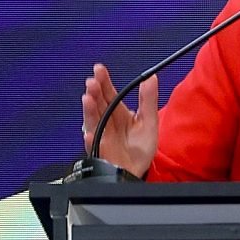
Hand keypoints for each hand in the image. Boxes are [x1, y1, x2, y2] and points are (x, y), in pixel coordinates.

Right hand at [81, 63, 158, 177]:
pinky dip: (91, 139)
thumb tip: (151, 77)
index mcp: (119, 113)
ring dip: (89, 110)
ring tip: (87, 99)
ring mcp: (102, 136)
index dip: (104, 81)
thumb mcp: (149, 120)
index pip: (109, 94)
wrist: (137, 170)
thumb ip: (148, 99)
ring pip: (93, 121)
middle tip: (92, 81)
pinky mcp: (101, 151)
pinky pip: (94, 145)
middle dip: (94, 92)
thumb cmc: (140, 147)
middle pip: (99, 104)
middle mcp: (108, 122)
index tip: (99, 69)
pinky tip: (89, 133)